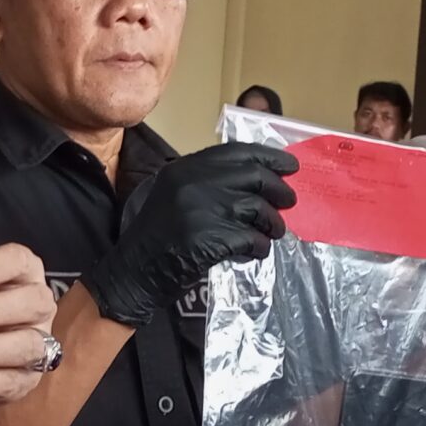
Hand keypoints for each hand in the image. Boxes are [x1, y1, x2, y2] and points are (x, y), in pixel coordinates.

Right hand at [82, 142, 297, 327]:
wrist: (134, 273)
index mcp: (184, 168)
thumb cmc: (158, 238)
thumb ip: (209, 183)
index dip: (269, 157)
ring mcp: (200, 209)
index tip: (291, 165)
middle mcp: (192, 182)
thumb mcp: (176, 196)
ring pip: (257, 209)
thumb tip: (262, 178)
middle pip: (253, 176)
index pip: (237, 152)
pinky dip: (259, 247)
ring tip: (272, 233)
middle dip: (279, 190)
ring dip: (272, 223)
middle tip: (290, 202)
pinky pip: (251, 238)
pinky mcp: (208, 238)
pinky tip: (255, 252)